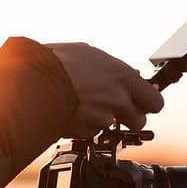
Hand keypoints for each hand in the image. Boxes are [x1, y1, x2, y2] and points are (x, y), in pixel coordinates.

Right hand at [43, 41, 164, 136]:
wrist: (32, 81)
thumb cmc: (56, 63)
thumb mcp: (88, 54)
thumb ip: (111, 68)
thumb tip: (125, 74)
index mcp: (123, 76)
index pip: (155, 101)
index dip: (147, 104)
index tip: (141, 104)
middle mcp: (118, 98)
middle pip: (138, 121)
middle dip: (128, 118)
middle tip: (114, 110)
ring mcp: (103, 117)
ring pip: (111, 127)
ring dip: (100, 121)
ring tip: (82, 106)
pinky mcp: (86, 131)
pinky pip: (90, 133)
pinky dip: (82, 127)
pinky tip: (70, 112)